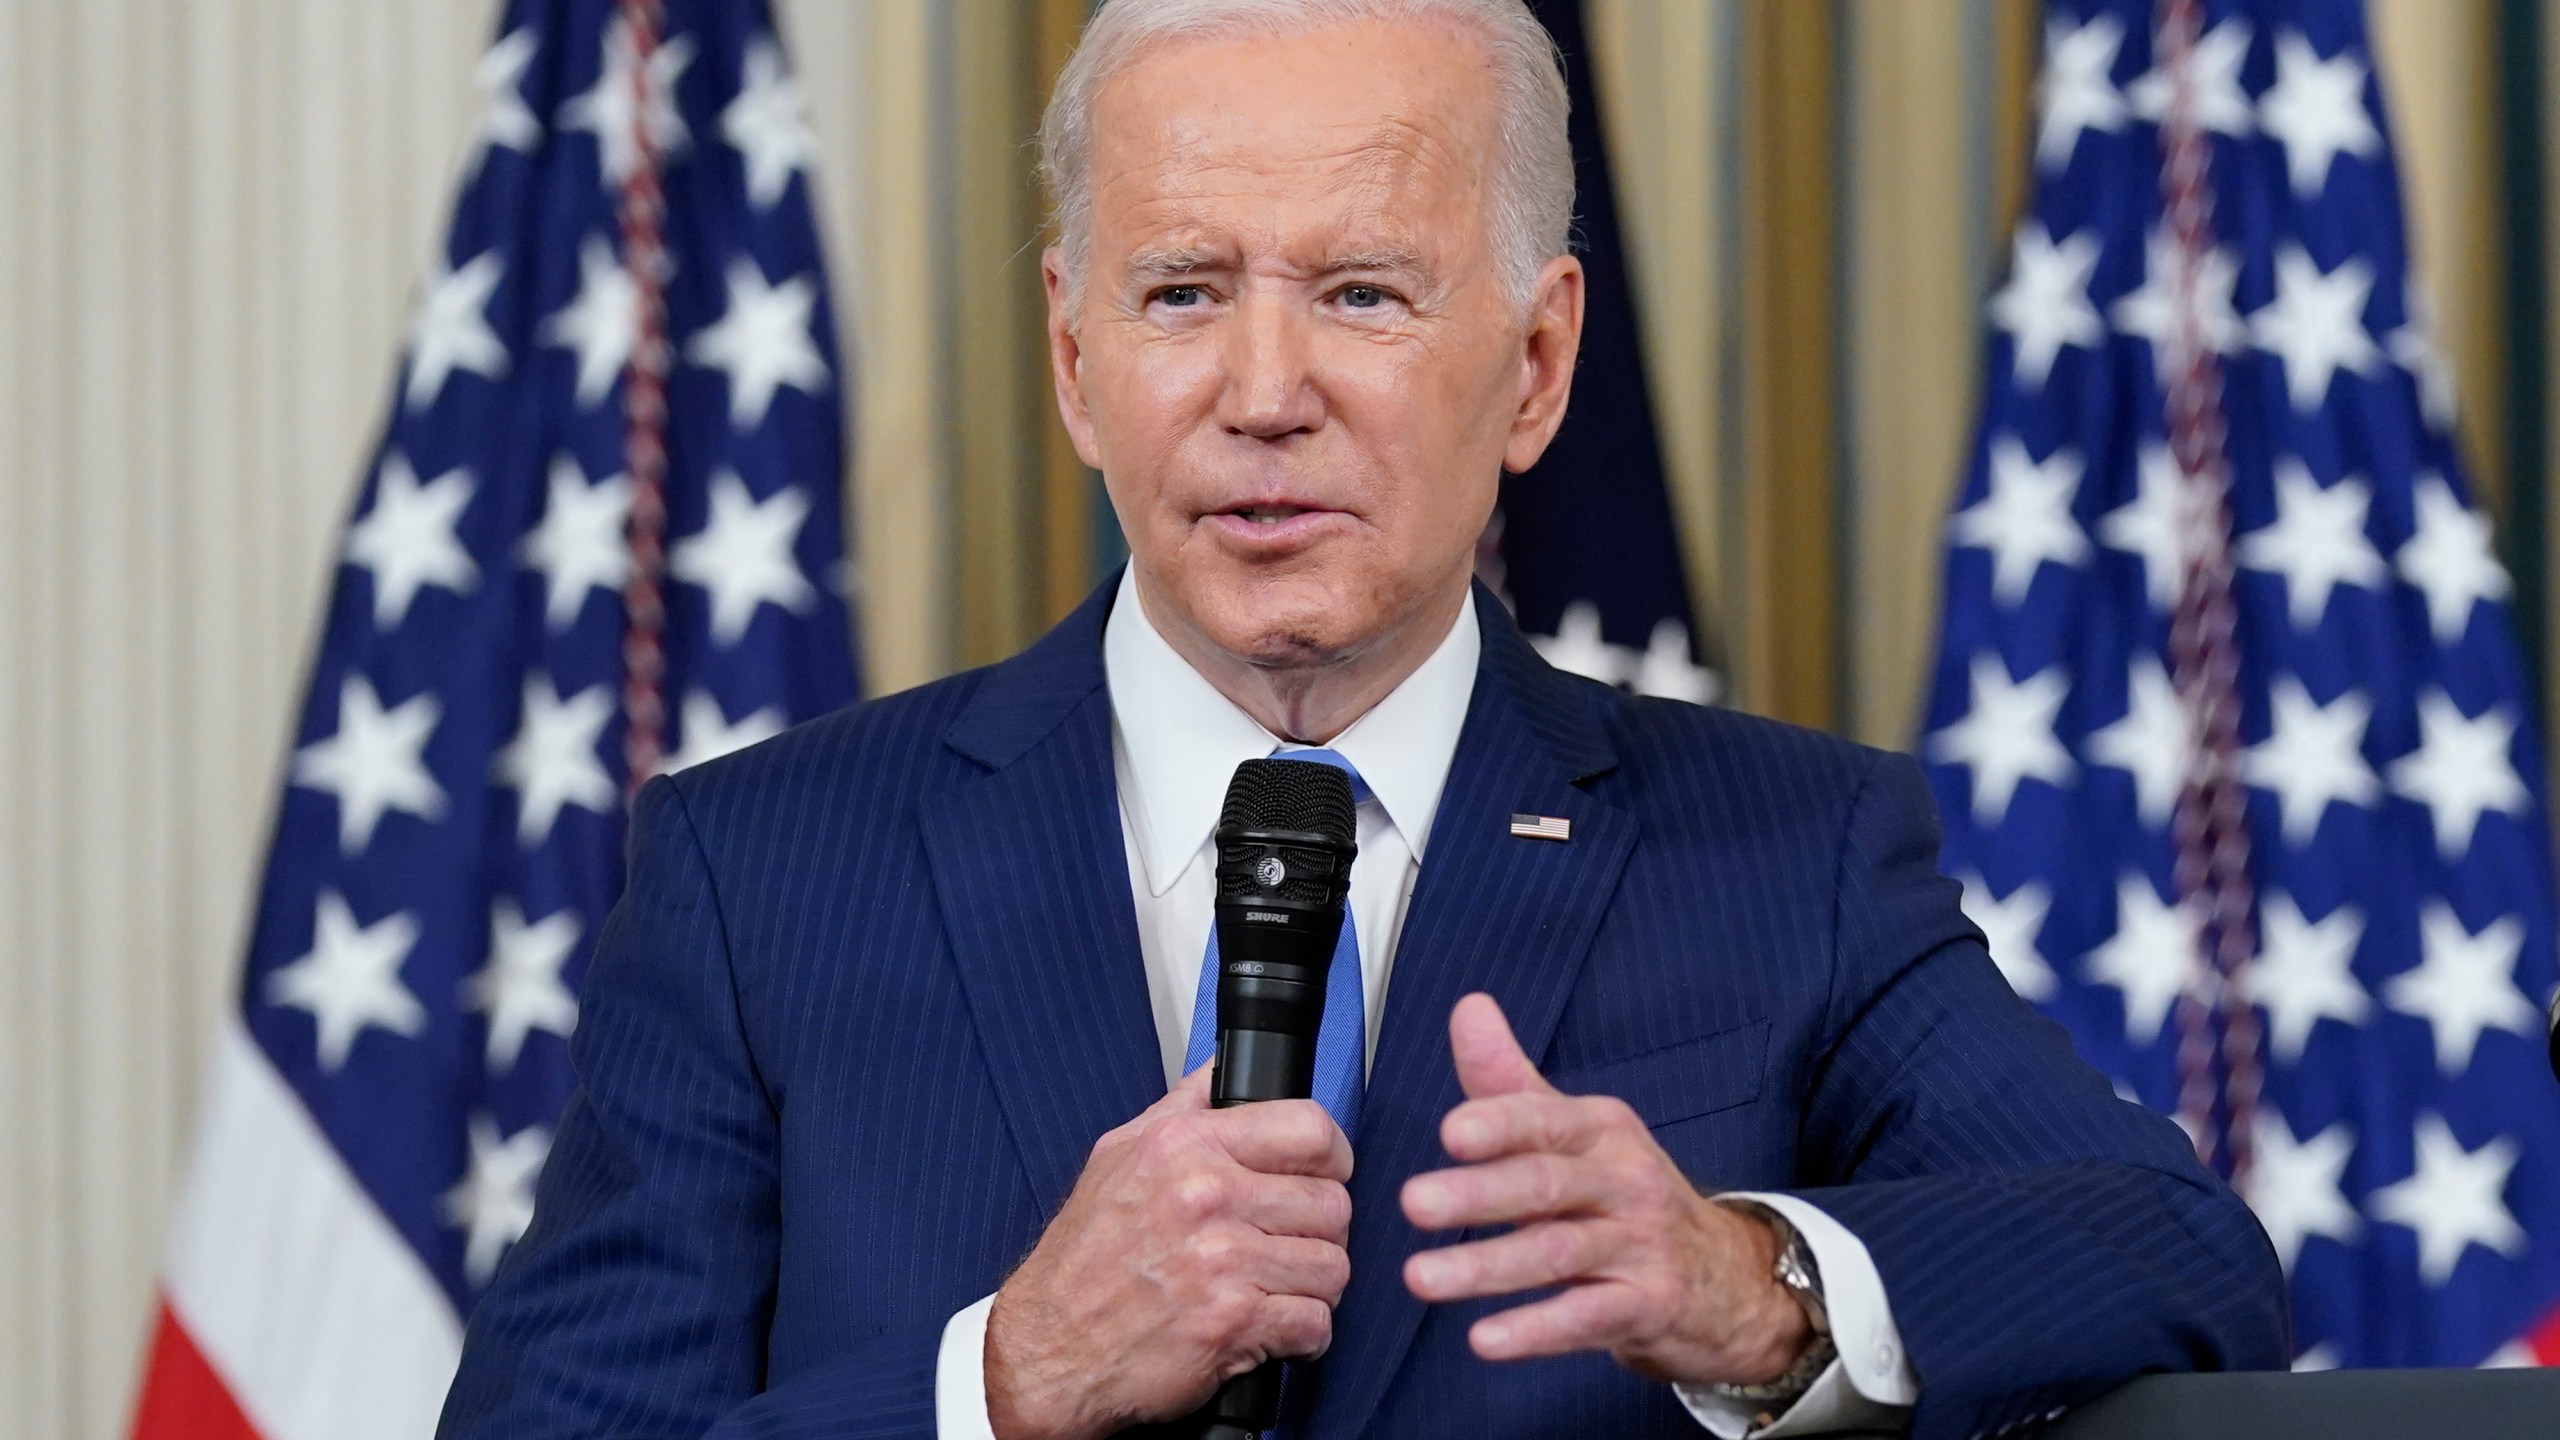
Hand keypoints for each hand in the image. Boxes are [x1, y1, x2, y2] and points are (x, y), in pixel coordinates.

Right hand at [984, 1063, 1354, 1439]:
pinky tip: (1270, 1330)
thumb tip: (1225, 1068)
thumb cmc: (1082, 1260)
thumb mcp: (1119, 1155)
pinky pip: (1315, 1324)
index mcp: (1187, 1147)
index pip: (1310, 1129)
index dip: (1331, 1158)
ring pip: (1332, 1267)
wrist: (1046, 1348)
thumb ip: (1182, 1107)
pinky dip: (1302, 1336)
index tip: (1323, 1177)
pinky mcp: (1232, 1322)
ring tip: (1276, 1290)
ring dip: (1312, 1288)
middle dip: (1319, 1233)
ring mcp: (1222, 1261)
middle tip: (1290, 1247)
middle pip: (1332, 1204)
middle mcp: (1207, 1196)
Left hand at [1399, 994, 1810, 1387]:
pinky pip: (1587, 1319)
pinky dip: (1535, 1330)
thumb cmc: (1626, 1197)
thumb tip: (1467, 1006)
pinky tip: (1483, 1340)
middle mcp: (1625, 1181)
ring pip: (1557, 1255)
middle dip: (1478, 1194)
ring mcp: (1641, 1245)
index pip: (1545, 1120)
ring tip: (1419, 1279)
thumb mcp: (1576, 1134)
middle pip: (1546, 1185)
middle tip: (1412, 1202)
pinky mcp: (1648, 1306)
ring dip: (1486, 1268)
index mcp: (1601, 1130)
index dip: (1500, 1124)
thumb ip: (1510, 1081)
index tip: (1449, 1131)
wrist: (1727, 1279)